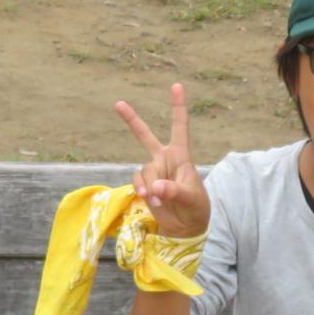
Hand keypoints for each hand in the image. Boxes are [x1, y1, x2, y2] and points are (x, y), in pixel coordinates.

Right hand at [114, 83, 208, 238]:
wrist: (185, 228)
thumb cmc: (195, 209)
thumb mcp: (191, 199)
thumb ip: (175, 191)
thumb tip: (156, 187)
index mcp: (181, 156)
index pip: (180, 126)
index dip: (178, 106)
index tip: (177, 85)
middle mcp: (165, 159)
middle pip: (145, 135)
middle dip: (132, 120)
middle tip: (118, 103)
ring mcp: (154, 172)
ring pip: (144, 170)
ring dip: (149, 185)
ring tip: (159, 199)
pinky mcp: (145, 184)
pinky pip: (137, 180)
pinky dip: (141, 189)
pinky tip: (149, 199)